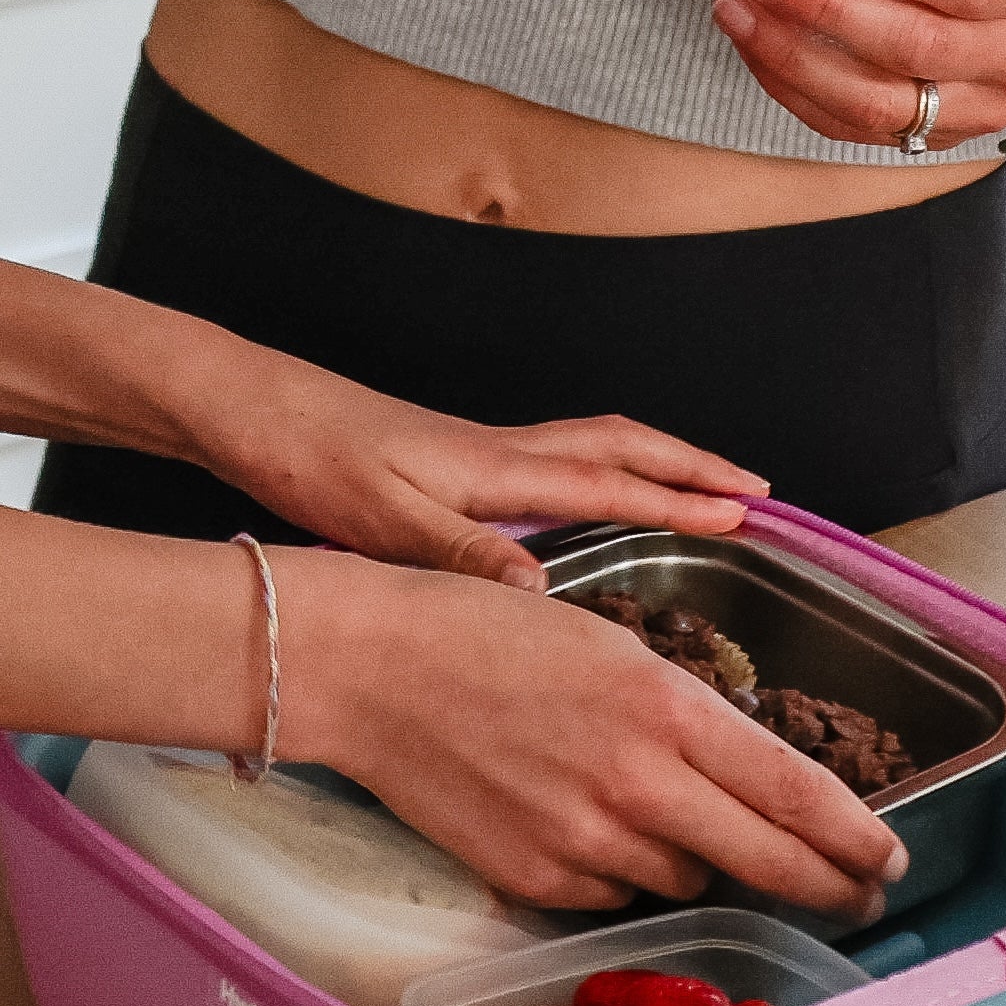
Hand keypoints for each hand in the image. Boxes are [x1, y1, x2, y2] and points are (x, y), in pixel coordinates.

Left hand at [202, 366, 764, 590]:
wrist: (250, 411)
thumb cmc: (310, 458)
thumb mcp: (384, 519)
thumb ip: (463, 554)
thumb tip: (545, 594)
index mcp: (495, 466)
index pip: (611, 475)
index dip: (682, 493)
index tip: (748, 508)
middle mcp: (498, 453)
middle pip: (618, 445)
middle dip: (690, 464)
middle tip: (755, 490)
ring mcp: (476, 455)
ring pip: (588, 448)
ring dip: (651, 465)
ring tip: (700, 491)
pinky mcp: (450, 465)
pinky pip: (551, 465)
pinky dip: (598, 477)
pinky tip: (594, 513)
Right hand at [296, 550, 905, 918]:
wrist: (370, 669)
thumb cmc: (483, 631)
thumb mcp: (608, 642)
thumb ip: (682, 715)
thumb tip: (738, 780)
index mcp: (665, 709)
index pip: (798, 796)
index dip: (859, 837)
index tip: (890, 857)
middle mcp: (639, 787)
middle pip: (772, 863)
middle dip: (830, 885)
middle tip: (860, 895)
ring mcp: (589, 844)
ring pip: (692, 878)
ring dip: (705, 861)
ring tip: (670, 817)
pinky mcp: (541, 881)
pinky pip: (619, 892)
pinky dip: (625, 868)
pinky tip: (589, 823)